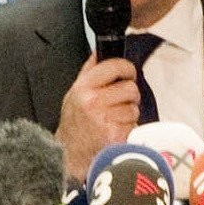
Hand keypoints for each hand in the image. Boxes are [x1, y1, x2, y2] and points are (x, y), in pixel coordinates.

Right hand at [55, 53, 141, 180]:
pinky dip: (129, 127)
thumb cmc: (74, 122)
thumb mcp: (74, 92)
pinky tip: (116, 129)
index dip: (127, 69)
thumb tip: (100, 52)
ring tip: (115, 118)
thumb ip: (89, 71)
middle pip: (130, 87)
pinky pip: (134, 123)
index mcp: (84, 87)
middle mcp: (93, 101)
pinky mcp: (115, 134)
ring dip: (129, 113)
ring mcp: (105, 118)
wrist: (69, 152)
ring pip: (134, 107)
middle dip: (130, 94)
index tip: (128, 74)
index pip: (115, 66)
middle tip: (121, 101)